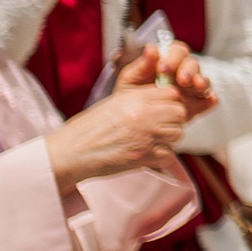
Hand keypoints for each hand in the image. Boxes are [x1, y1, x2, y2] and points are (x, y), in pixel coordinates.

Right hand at [45, 76, 189, 192]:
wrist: (71, 151)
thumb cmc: (90, 127)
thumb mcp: (115, 103)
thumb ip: (141, 99)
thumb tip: (167, 98)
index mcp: (135, 98)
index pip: (172, 94)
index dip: (169, 102)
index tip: (162, 109)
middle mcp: (144, 115)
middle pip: (180, 113)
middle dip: (172, 120)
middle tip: (158, 126)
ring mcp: (146, 136)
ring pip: (178, 133)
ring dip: (168, 138)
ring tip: (150, 140)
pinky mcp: (145, 156)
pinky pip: (169, 154)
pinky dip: (160, 156)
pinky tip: (146, 154)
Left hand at [132, 40, 217, 120]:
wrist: (131, 120)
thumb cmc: (130, 94)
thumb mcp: (131, 78)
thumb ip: (142, 65)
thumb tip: (152, 49)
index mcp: (167, 62)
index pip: (177, 51)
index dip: (173, 57)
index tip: (162, 68)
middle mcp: (182, 72)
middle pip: (193, 64)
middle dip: (189, 70)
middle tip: (181, 79)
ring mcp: (190, 89)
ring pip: (203, 80)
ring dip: (202, 81)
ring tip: (197, 85)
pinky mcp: (196, 105)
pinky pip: (208, 100)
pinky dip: (210, 99)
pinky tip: (209, 100)